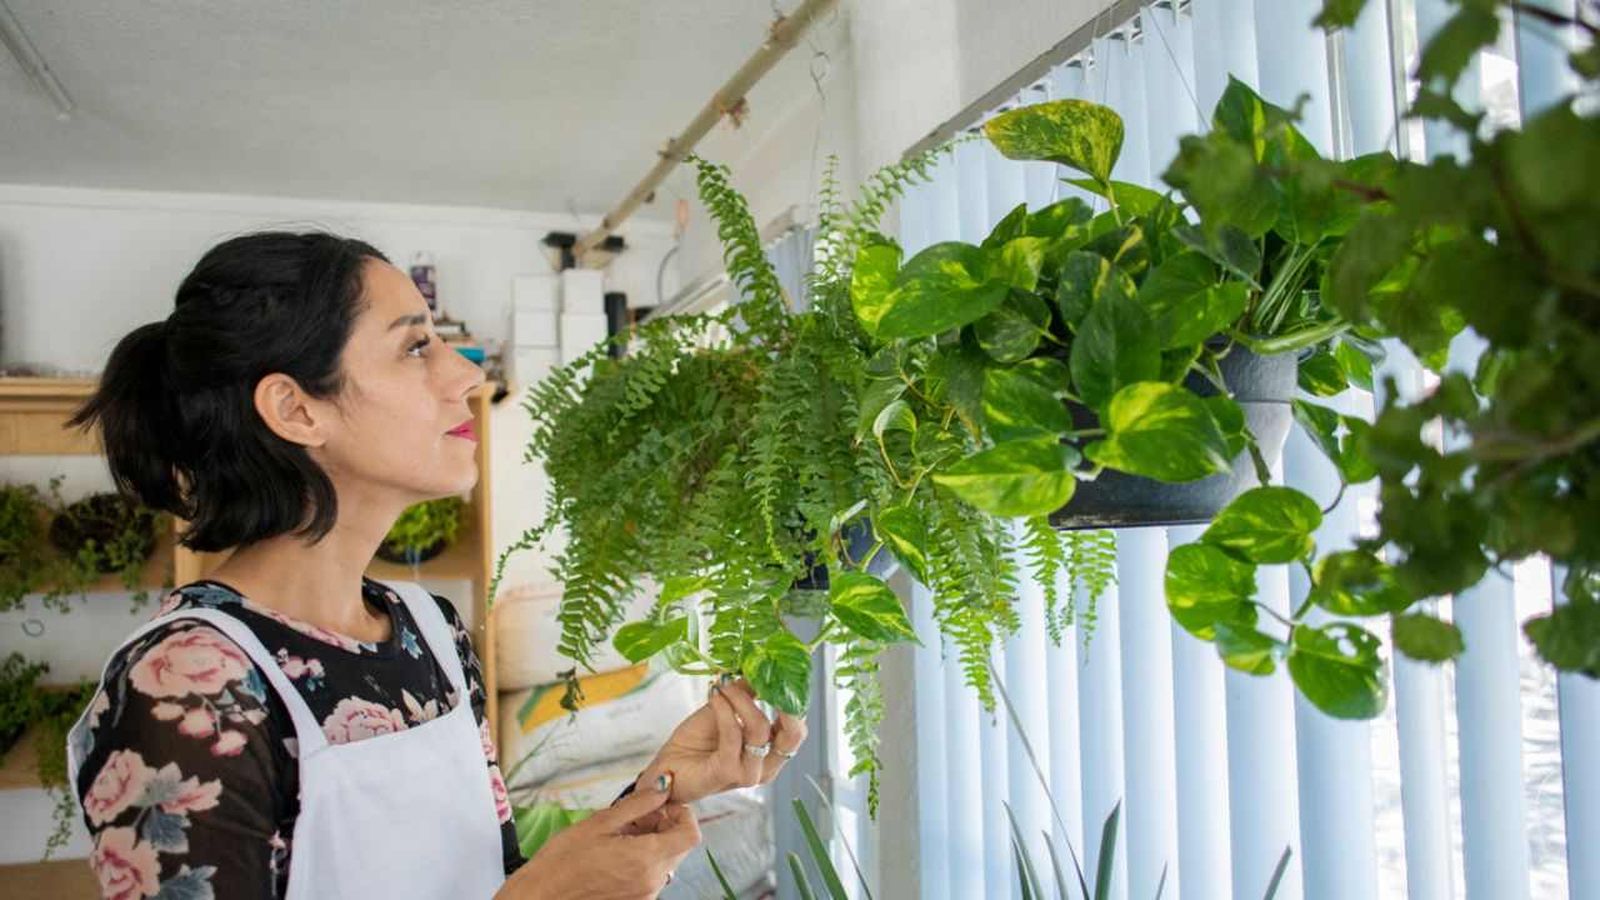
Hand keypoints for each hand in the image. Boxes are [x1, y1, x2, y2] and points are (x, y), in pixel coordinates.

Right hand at [497, 773, 699, 899]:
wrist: (540, 897)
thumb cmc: (562, 861)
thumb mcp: (600, 822)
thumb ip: (639, 804)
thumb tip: (664, 786)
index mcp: (646, 858)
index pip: (691, 834)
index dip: (681, 814)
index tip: (661, 805)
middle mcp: (652, 882)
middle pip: (679, 847)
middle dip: (664, 826)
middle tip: (636, 817)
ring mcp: (645, 896)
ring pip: (665, 861)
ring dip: (652, 843)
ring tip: (620, 836)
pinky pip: (651, 877)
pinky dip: (643, 861)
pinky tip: (616, 855)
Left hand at [628, 675, 808, 815]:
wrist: (668, 767)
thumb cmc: (696, 742)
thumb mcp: (725, 709)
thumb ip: (745, 692)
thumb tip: (758, 666)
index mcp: (770, 752)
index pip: (796, 728)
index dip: (794, 700)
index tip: (783, 671)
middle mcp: (765, 765)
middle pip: (793, 735)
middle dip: (786, 703)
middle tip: (772, 677)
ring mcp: (748, 772)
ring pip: (760, 730)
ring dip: (741, 700)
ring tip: (724, 686)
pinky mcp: (727, 774)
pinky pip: (733, 735)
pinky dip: (725, 711)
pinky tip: (715, 697)